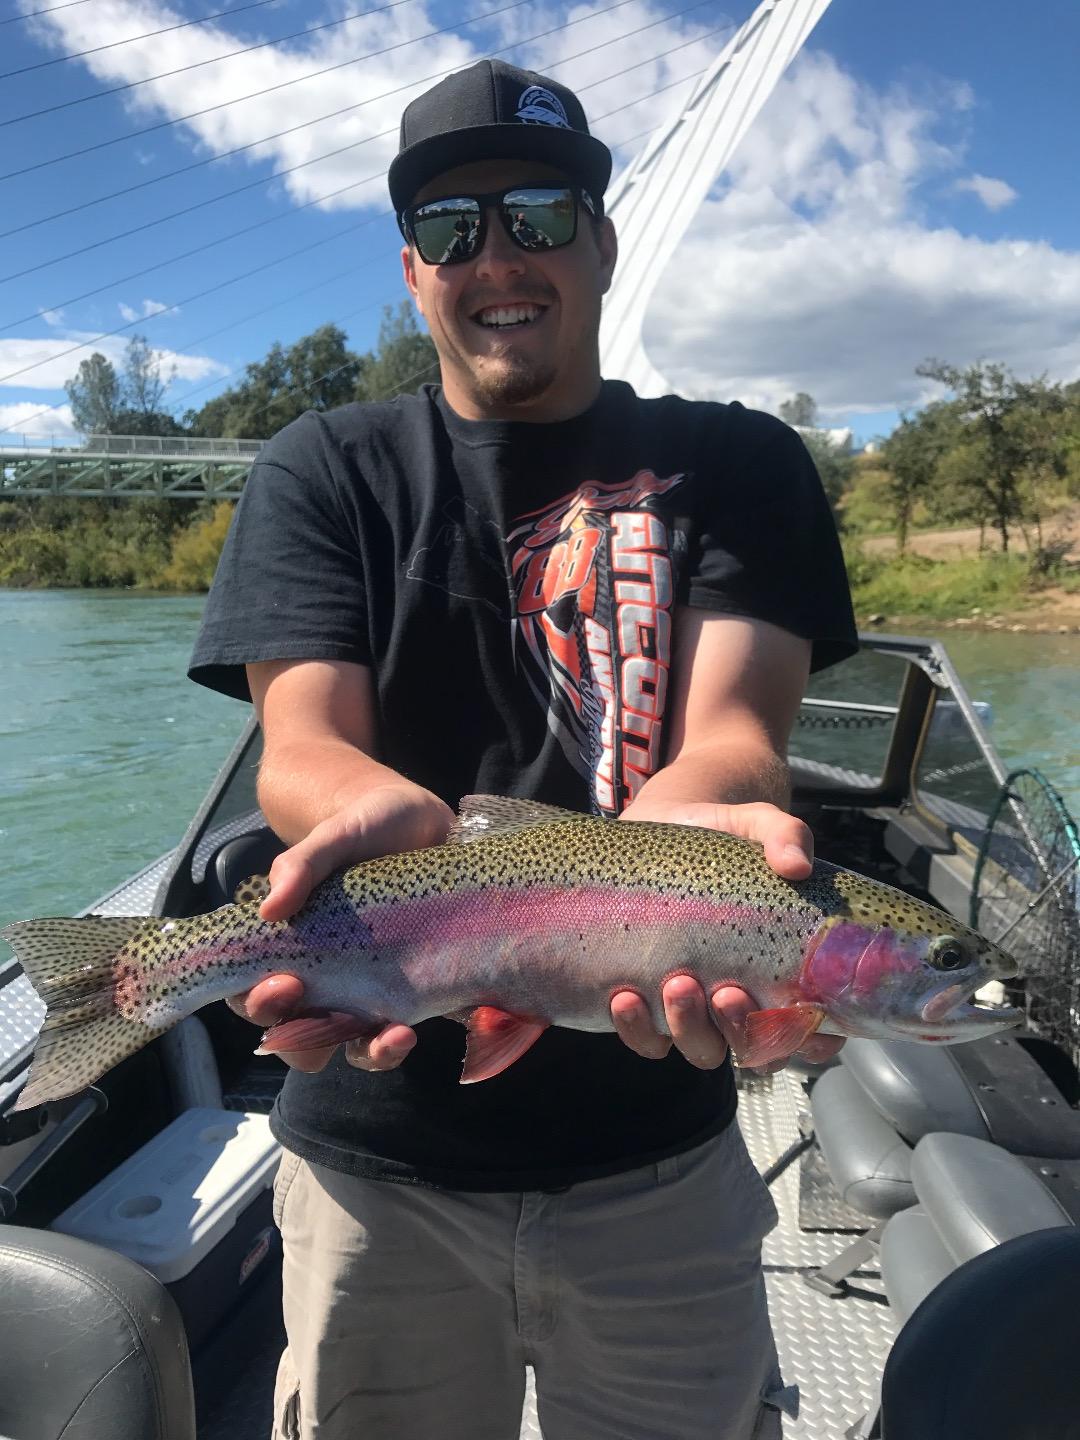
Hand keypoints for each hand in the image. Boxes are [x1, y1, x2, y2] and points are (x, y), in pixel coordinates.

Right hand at [226, 782, 451, 1071]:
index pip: (256, 996)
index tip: (284, 983)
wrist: (424, 821)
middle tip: (334, 1015)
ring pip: (357, 1047)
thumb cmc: (365, 827)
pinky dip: (410, 1038)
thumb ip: (303, 863)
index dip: (261, 1004)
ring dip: (371, 1052)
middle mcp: (328, 980)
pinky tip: (425, 1025)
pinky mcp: (419, 990)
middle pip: (302, 1037)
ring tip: (394, 1034)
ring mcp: (374, 991)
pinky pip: (407, 1031)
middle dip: (309, 1040)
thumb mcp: (335, 835)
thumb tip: (269, 907)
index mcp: (293, 949)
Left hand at [611, 799, 844, 1070]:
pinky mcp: (647, 1000)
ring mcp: (694, 1005)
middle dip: (741, 1030)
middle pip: (754, 1049)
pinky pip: (646, 1039)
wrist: (660, 825)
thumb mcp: (757, 824)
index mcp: (782, 971)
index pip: (814, 1030)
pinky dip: (637, 1029)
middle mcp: (741, 998)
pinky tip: (625, 997)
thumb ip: (785, 836)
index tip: (801, 1018)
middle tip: (727, 992)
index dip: (814, 1040)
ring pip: (702, 1048)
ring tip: (677, 983)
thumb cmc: (722, 835)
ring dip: (690, 1029)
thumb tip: (797, 865)